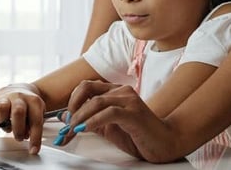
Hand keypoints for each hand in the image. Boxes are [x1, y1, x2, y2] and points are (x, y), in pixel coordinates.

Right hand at [0, 84, 45, 153]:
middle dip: (18, 130)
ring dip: (5, 124)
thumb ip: (34, 127)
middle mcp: (18, 97)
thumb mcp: (37, 113)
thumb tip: (32, 145)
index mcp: (33, 101)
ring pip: (1, 108)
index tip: (33, 150)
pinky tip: (0, 123)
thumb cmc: (28, 106)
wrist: (19, 90)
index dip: (35, 138)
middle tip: (20, 137)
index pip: (35, 120)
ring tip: (9, 127)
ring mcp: (4, 98)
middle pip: (18, 112)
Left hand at [57, 80, 181, 162]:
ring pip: (96, 101)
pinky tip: (86, 129)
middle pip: (87, 89)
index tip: (66, 120)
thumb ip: (88, 120)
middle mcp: (122, 91)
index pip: (86, 86)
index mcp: (115, 91)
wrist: (164, 143)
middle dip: (72, 107)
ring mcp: (129, 100)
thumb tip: (65, 116)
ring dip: (79, 117)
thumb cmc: (138, 135)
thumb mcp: (107, 128)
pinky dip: (93, 121)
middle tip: (67, 126)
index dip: (72, 101)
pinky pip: (109, 113)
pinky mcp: (134, 113)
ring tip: (73, 131)